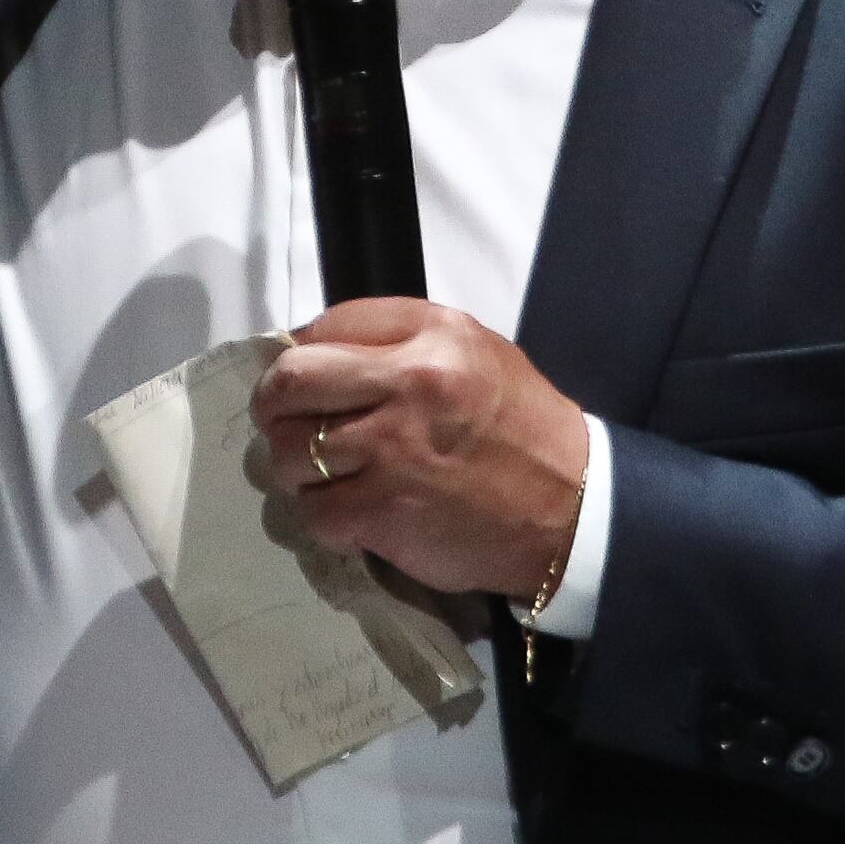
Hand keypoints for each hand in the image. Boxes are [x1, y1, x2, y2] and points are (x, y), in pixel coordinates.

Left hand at [254, 300, 589, 602]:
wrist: (570, 509)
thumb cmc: (520, 427)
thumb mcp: (475, 353)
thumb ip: (398, 340)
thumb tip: (313, 347)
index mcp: (433, 337)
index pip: (325, 326)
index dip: (300, 352)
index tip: (304, 378)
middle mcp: (409, 385)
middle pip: (291, 382)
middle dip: (274, 405)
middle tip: (284, 421)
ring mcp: (392, 452)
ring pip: (289, 453)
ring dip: (294, 468)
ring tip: (321, 473)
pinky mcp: (384, 513)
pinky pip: (313, 512)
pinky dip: (321, 517)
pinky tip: (347, 513)